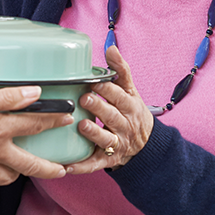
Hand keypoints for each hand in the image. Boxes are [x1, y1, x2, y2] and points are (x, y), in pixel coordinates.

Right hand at [0, 86, 70, 184]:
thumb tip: (34, 93)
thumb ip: (7, 98)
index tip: (67, 119)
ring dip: (17, 173)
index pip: (35, 124)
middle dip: (49, 169)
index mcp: (1, 131)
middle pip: (30, 165)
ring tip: (20, 169)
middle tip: (61, 171)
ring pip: (7, 176)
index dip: (54, 120)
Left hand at [64, 45, 152, 174]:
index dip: (108, 90)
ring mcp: (117, 143)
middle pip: (112, 116)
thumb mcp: (130, 91)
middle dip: (99, 108)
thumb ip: (120, 70)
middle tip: (84, 99)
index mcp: (129, 106)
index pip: (120, 96)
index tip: (94, 83)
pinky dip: (82, 166)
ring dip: (94, 133)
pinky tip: (68, 166)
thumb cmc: (132, 112)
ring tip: (82, 126)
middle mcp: (124, 125)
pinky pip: (95, 163)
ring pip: (106, 138)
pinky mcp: (108, 159)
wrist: (146, 145)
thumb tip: (110, 47)